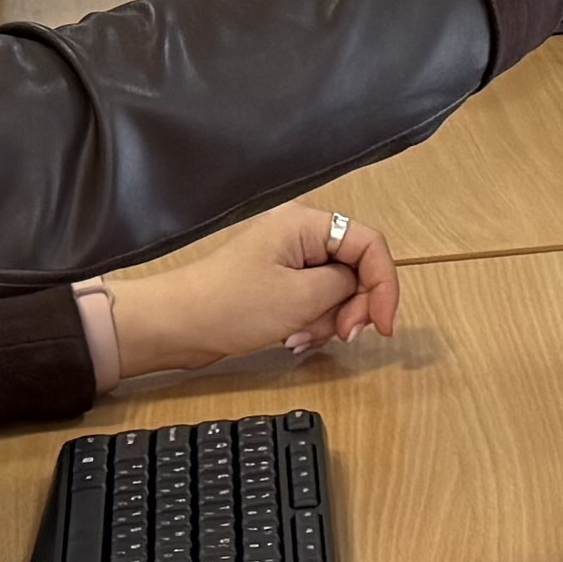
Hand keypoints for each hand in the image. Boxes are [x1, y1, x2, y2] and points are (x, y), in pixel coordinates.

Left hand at [84, 208, 398, 387]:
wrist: (177, 325)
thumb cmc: (231, 306)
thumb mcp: (302, 298)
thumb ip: (345, 286)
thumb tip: (361, 289)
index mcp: (306, 224)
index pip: (370, 245)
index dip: (384, 286)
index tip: (383, 326)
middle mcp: (300, 234)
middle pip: (356, 268)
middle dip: (354, 306)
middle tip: (342, 336)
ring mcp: (289, 259)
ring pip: (337, 289)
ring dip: (329, 320)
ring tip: (301, 337)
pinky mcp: (278, 283)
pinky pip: (315, 301)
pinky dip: (312, 322)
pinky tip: (292, 338)